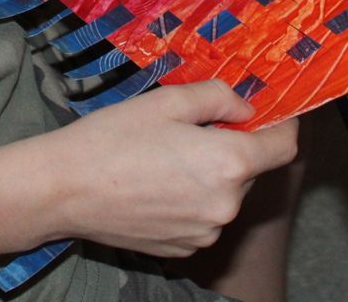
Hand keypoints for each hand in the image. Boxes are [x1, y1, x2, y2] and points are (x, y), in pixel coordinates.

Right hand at [44, 82, 299, 256]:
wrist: (63, 190)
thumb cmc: (112, 138)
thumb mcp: (168, 100)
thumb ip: (219, 98)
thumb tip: (246, 110)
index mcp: (228, 163)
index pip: (284, 147)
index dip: (282, 126)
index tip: (268, 114)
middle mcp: (226, 205)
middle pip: (250, 170)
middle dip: (232, 148)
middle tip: (191, 131)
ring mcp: (205, 232)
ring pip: (224, 195)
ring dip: (209, 176)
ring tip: (164, 160)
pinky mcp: (184, 248)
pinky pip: (202, 217)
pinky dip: (190, 201)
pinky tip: (155, 186)